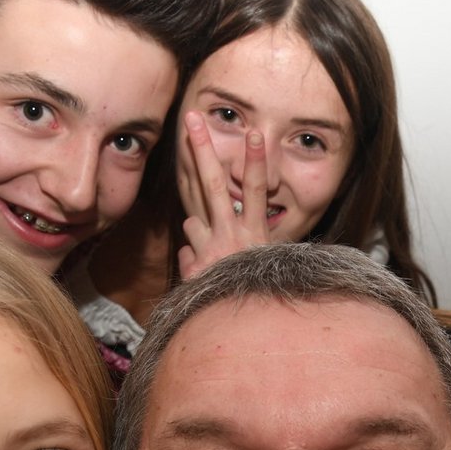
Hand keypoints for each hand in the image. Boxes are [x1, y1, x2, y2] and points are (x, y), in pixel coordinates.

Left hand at [176, 110, 271, 279]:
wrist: (246, 331)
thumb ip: (235, 246)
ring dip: (200, 232)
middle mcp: (231, 236)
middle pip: (213, 183)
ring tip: (215, 252)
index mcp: (255, 235)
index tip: (254, 132)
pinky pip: (187, 253)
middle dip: (203, 148)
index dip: (253, 161)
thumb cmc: (260, 296)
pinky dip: (194, 260)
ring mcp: (210, 251)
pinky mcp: (195, 267)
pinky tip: (207, 274)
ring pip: (192, 221)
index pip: (253, 190)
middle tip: (192, 118)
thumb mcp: (263, 267)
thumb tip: (193, 244)